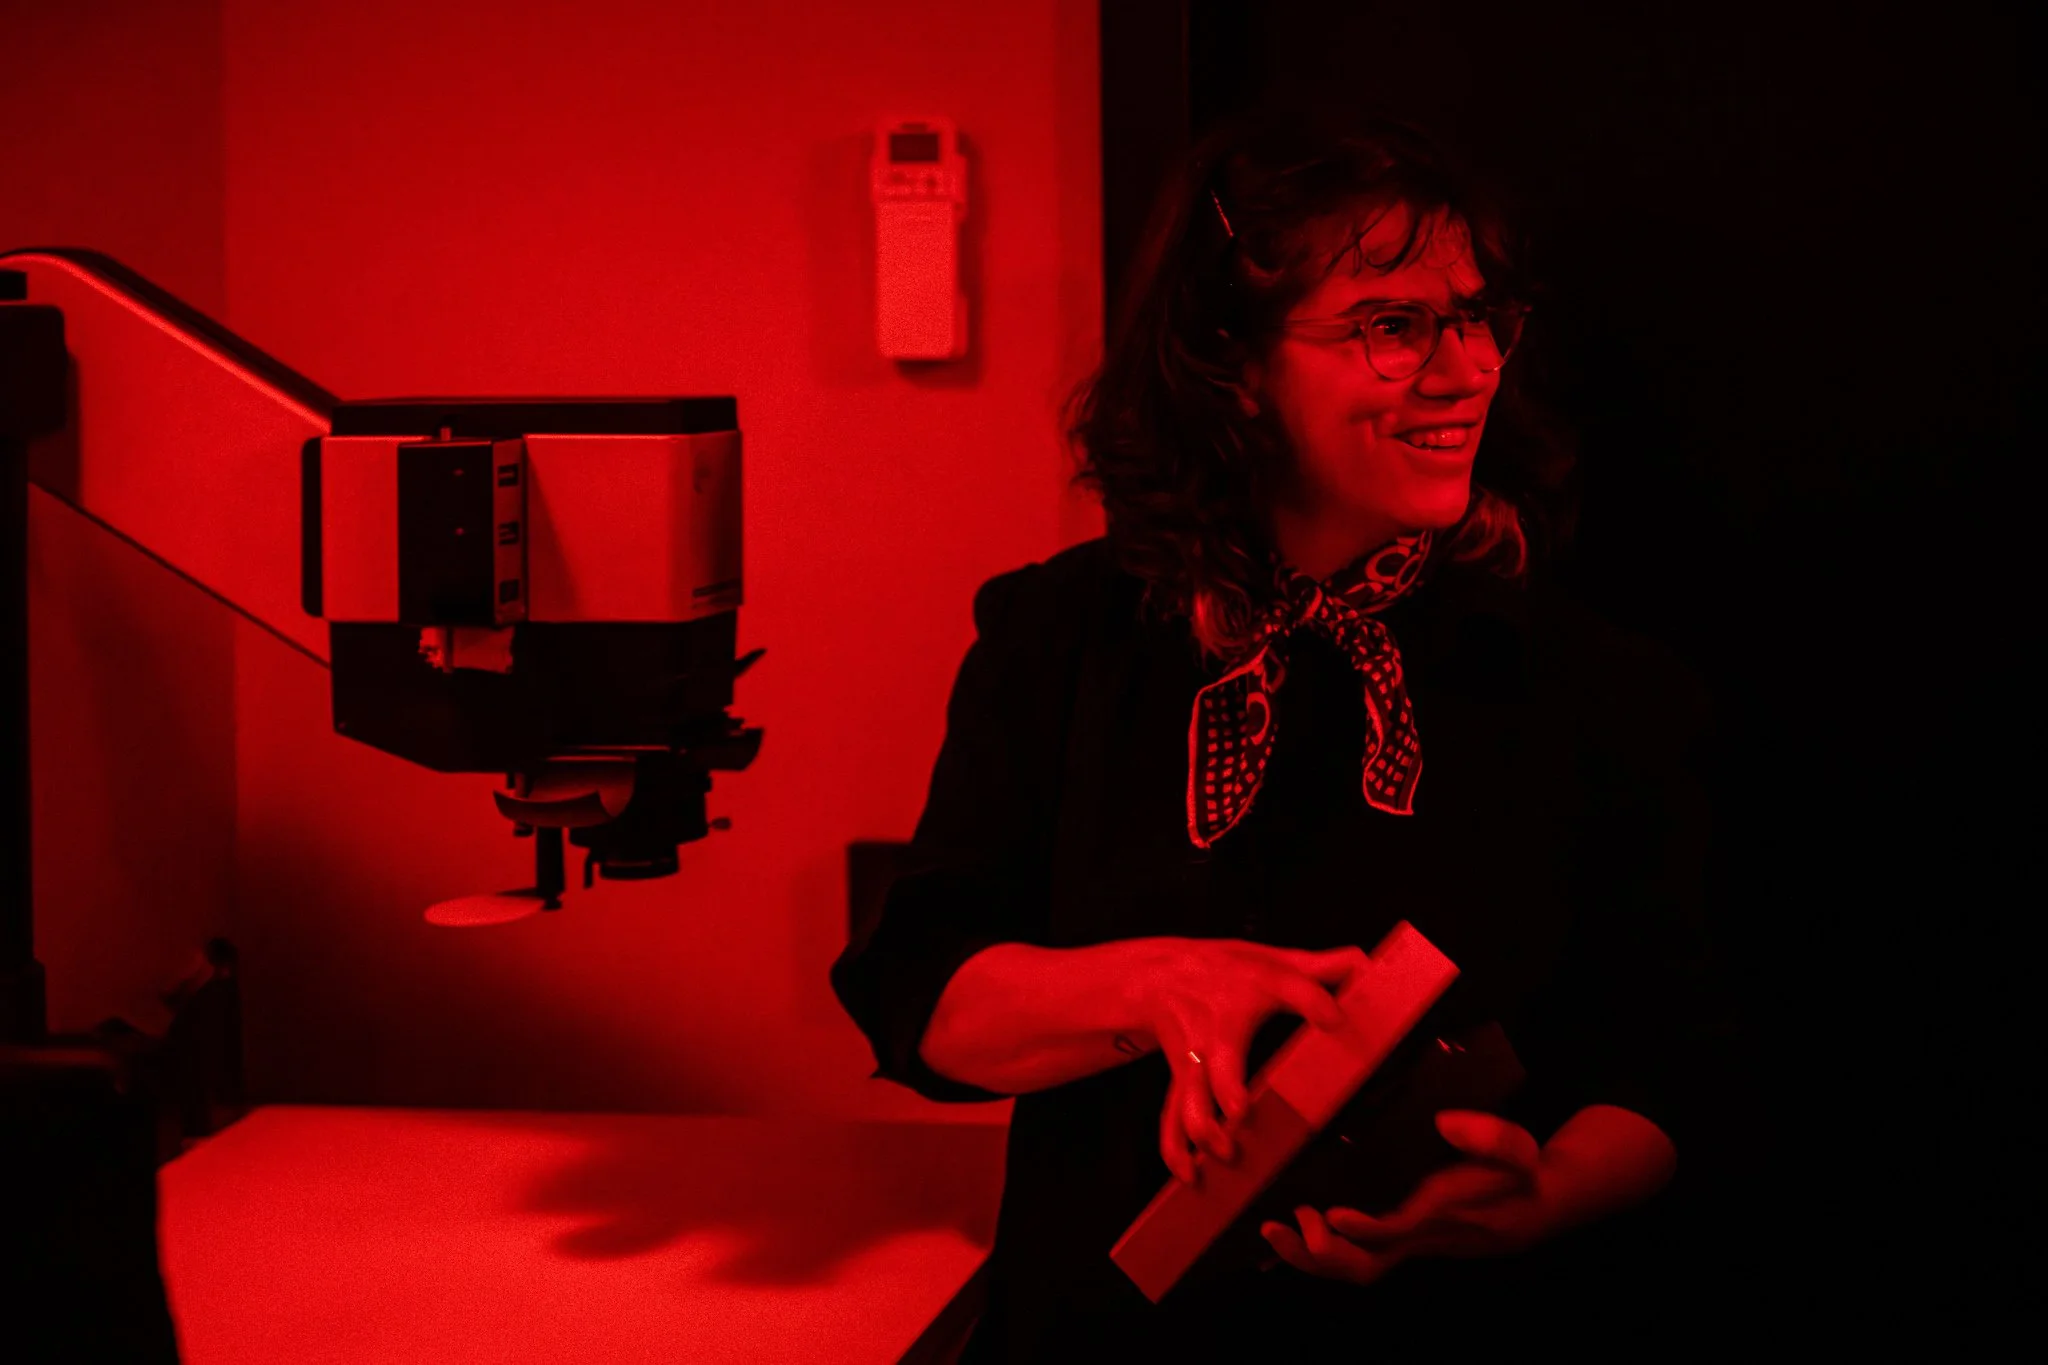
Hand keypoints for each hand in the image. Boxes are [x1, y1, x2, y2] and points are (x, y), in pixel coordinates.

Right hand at [1130, 938, 1366, 1185]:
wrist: (1158, 973)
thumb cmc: (1225, 969)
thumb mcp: (1271, 958)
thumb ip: (1320, 967)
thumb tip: (1365, 963)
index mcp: (1254, 988)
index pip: (1288, 986)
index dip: (1312, 1001)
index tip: (1334, 1017)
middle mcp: (1221, 1027)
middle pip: (1220, 1060)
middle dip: (1227, 1089)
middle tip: (1242, 1113)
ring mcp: (1196, 1056)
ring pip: (1189, 1095)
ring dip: (1202, 1127)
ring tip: (1225, 1153)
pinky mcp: (1181, 1078)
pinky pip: (1171, 1115)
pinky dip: (1174, 1147)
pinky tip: (1189, 1174)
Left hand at [1260, 1110, 1554, 1281]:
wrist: (1528, 1207)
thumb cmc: (1514, 1174)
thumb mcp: (1516, 1149)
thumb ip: (1488, 1136)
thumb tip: (1445, 1121)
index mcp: (1439, 1214)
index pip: (1397, 1232)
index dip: (1364, 1228)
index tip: (1331, 1212)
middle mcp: (1416, 1238)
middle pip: (1363, 1266)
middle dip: (1317, 1254)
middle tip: (1279, 1225)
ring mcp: (1403, 1244)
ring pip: (1352, 1268)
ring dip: (1307, 1256)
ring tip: (1272, 1230)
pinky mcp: (1394, 1240)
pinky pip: (1351, 1255)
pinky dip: (1316, 1249)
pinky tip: (1288, 1232)